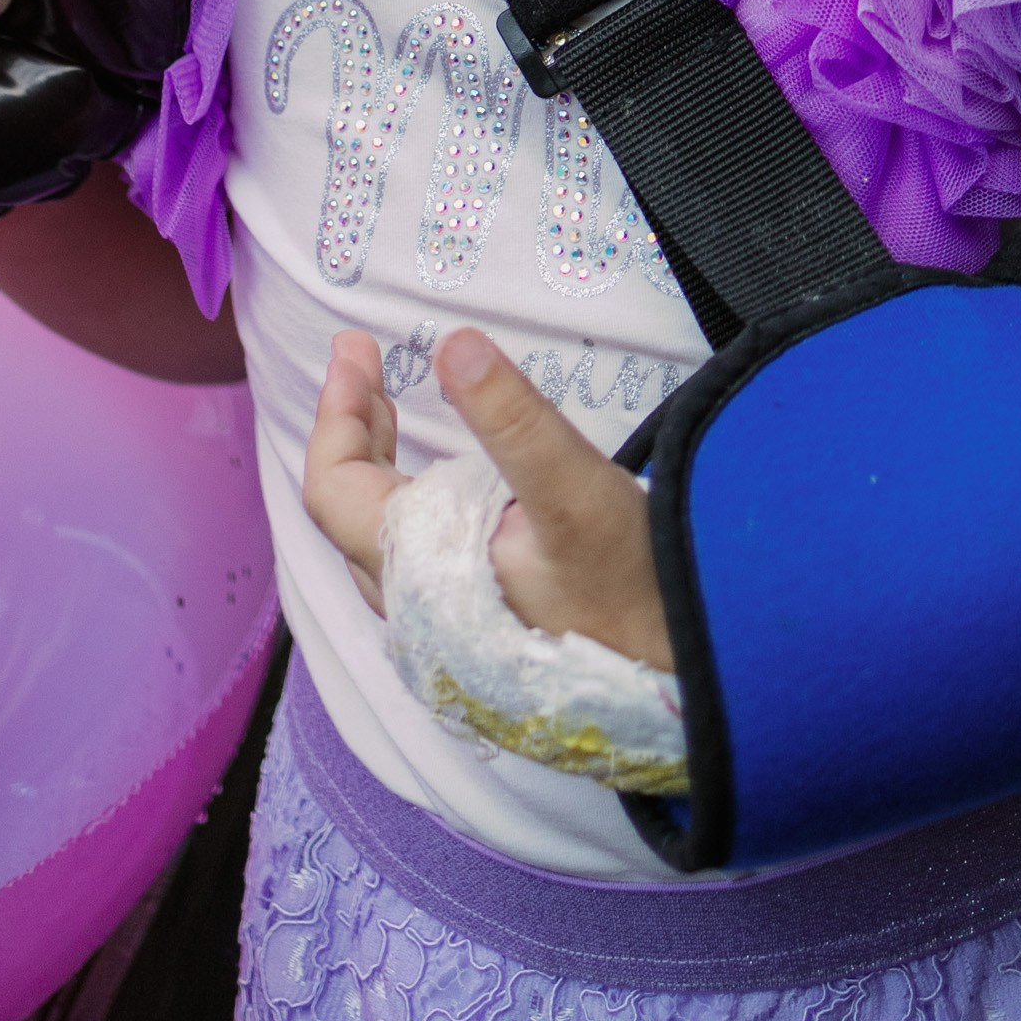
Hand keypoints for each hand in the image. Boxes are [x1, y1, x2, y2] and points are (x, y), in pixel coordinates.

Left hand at [303, 327, 671, 672]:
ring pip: (381, 541)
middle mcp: (417, 615)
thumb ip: (512, 418)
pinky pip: (413, 563)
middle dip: (352, 431)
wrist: (687, 677)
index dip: (335, 415)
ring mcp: (446, 633)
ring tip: (391, 411)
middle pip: (349, 514)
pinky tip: (443, 488)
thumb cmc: (630, 588)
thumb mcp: (573, 488)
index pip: (333, 491)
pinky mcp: (480, 637)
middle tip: (366, 364)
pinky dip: (408, 504)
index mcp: (418, 578)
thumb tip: (453, 343)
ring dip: (377, 468)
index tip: (352, 350)